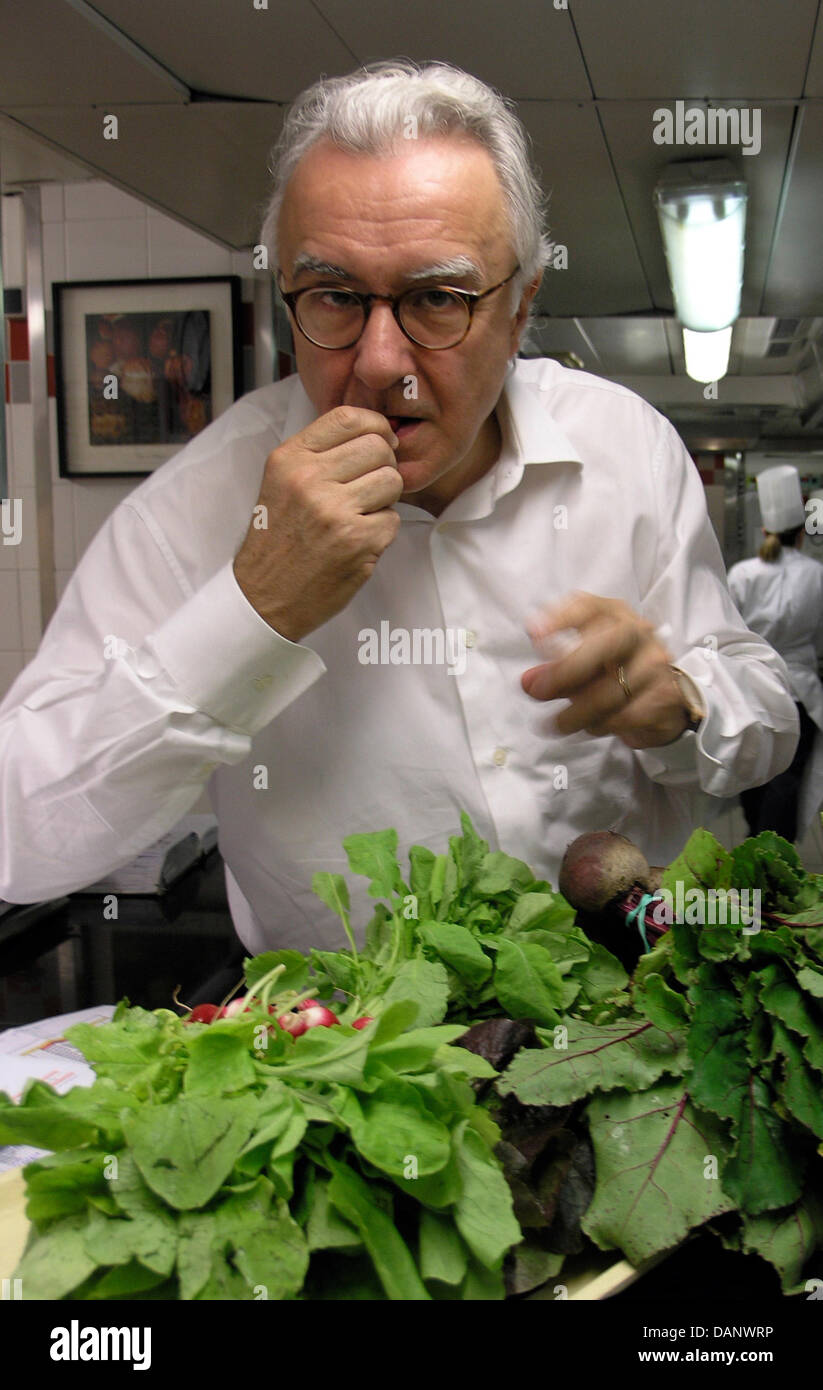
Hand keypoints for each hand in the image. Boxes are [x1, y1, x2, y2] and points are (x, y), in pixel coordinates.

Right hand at [233, 407, 403, 641]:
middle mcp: (310, 479)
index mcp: (290, 459)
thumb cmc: (278, 538)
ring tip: (361, 515)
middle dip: (383, 466)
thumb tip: (375, 431)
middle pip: (378, 448)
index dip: (376, 426)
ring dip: (385, 499)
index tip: (382, 442)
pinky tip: (357, 542)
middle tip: (368, 488)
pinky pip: (393, 519)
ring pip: (392, 481)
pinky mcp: (357, 541)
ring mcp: (335, 511)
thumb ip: (319, 454)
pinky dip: (381, 531)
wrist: (264, 596)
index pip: (348, 417)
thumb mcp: (282, 482)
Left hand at [521, 592, 690, 749]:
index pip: (588, 606)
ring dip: (576, 713)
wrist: (666, 696)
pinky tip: (589, 727)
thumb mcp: (584, 662)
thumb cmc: (616, 670)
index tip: (534, 633)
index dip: (561, 617)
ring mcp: (655, 664)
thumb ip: (555, 669)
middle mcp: (638, 632)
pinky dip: (600, 726)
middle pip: (606, 644)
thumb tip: (528, 682)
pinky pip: (624, 716)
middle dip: (567, 670)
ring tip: (556, 725)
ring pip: (611, 691)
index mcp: (614, 615)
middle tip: (537, 691)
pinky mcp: (665, 696)